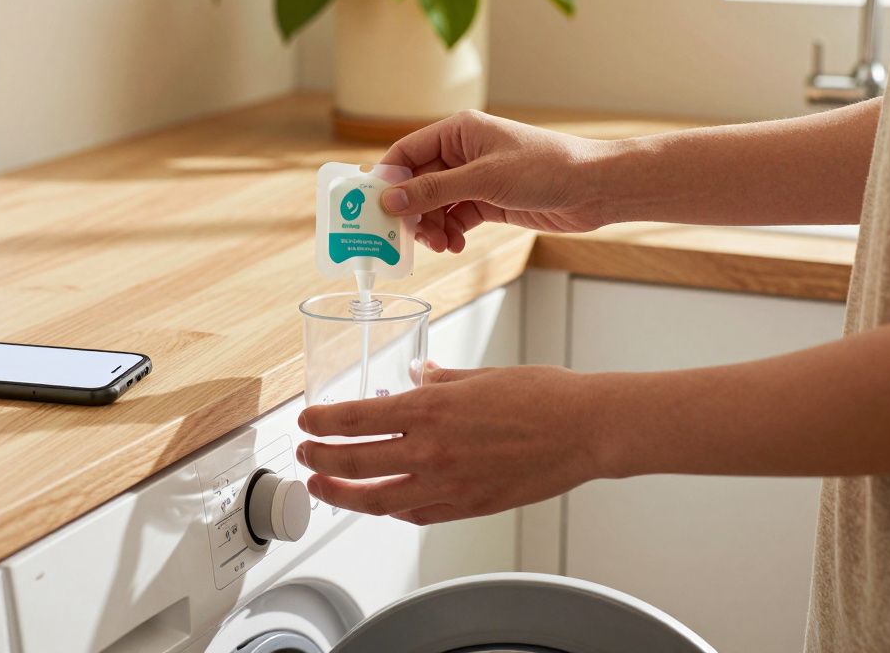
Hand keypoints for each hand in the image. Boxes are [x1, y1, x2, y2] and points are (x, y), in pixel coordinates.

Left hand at [295, 363, 608, 524]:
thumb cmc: (543, 397)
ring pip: (376, 499)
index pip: (353, 419)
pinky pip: (416, 514)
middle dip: (317, 458)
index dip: (320, 422)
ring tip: (322, 485)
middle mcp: (431, 449)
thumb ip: (439, 379)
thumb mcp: (480, 375)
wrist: (586, 429)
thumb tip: (416, 375)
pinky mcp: (468, 506)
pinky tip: (380, 504)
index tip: (306, 422)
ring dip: (341, 493)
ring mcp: (448, 483)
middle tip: (303, 453)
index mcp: (430, 408)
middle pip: (352, 461)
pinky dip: (391, 510)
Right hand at [379, 109, 613, 252]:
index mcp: (458, 131)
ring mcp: (475, 178)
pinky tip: (454, 245)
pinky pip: (455, 218)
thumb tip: (390, 200)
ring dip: (431, 227)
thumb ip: (433, 191)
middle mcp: (463, 152)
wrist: (594, 189)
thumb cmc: (546, 168)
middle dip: (411, 211)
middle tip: (408, 237)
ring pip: (435, 205)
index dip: (388, 179)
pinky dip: (450, 233)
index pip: (407, 152)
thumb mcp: (483, 180)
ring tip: (440, 244)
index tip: (374, 208)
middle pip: (417, 182)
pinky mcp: (489, 201)